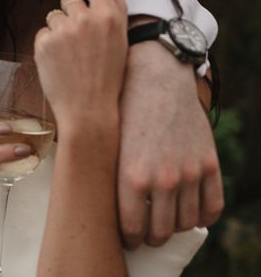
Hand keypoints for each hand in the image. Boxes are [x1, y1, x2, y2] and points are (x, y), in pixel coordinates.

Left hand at [33, 0, 127, 128]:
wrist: (89, 109)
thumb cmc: (109, 75)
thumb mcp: (121, 39)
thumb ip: (118, 6)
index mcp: (108, 15)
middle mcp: (84, 18)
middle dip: (72, 11)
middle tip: (81, 38)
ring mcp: (62, 30)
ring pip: (54, 15)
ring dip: (60, 29)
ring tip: (72, 53)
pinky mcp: (43, 42)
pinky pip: (43, 32)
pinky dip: (49, 44)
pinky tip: (60, 61)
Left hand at [118, 41, 222, 247]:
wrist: (155, 76)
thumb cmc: (123, 103)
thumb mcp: (108, 139)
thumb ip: (110, 173)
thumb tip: (101, 201)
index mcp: (131, 174)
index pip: (132, 228)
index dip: (129, 238)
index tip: (128, 238)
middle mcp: (163, 179)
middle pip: (160, 231)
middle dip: (151, 237)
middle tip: (145, 234)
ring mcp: (190, 172)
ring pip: (185, 222)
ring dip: (174, 227)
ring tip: (164, 221)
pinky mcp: (209, 163)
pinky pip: (212, 207)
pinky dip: (202, 216)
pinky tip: (189, 211)